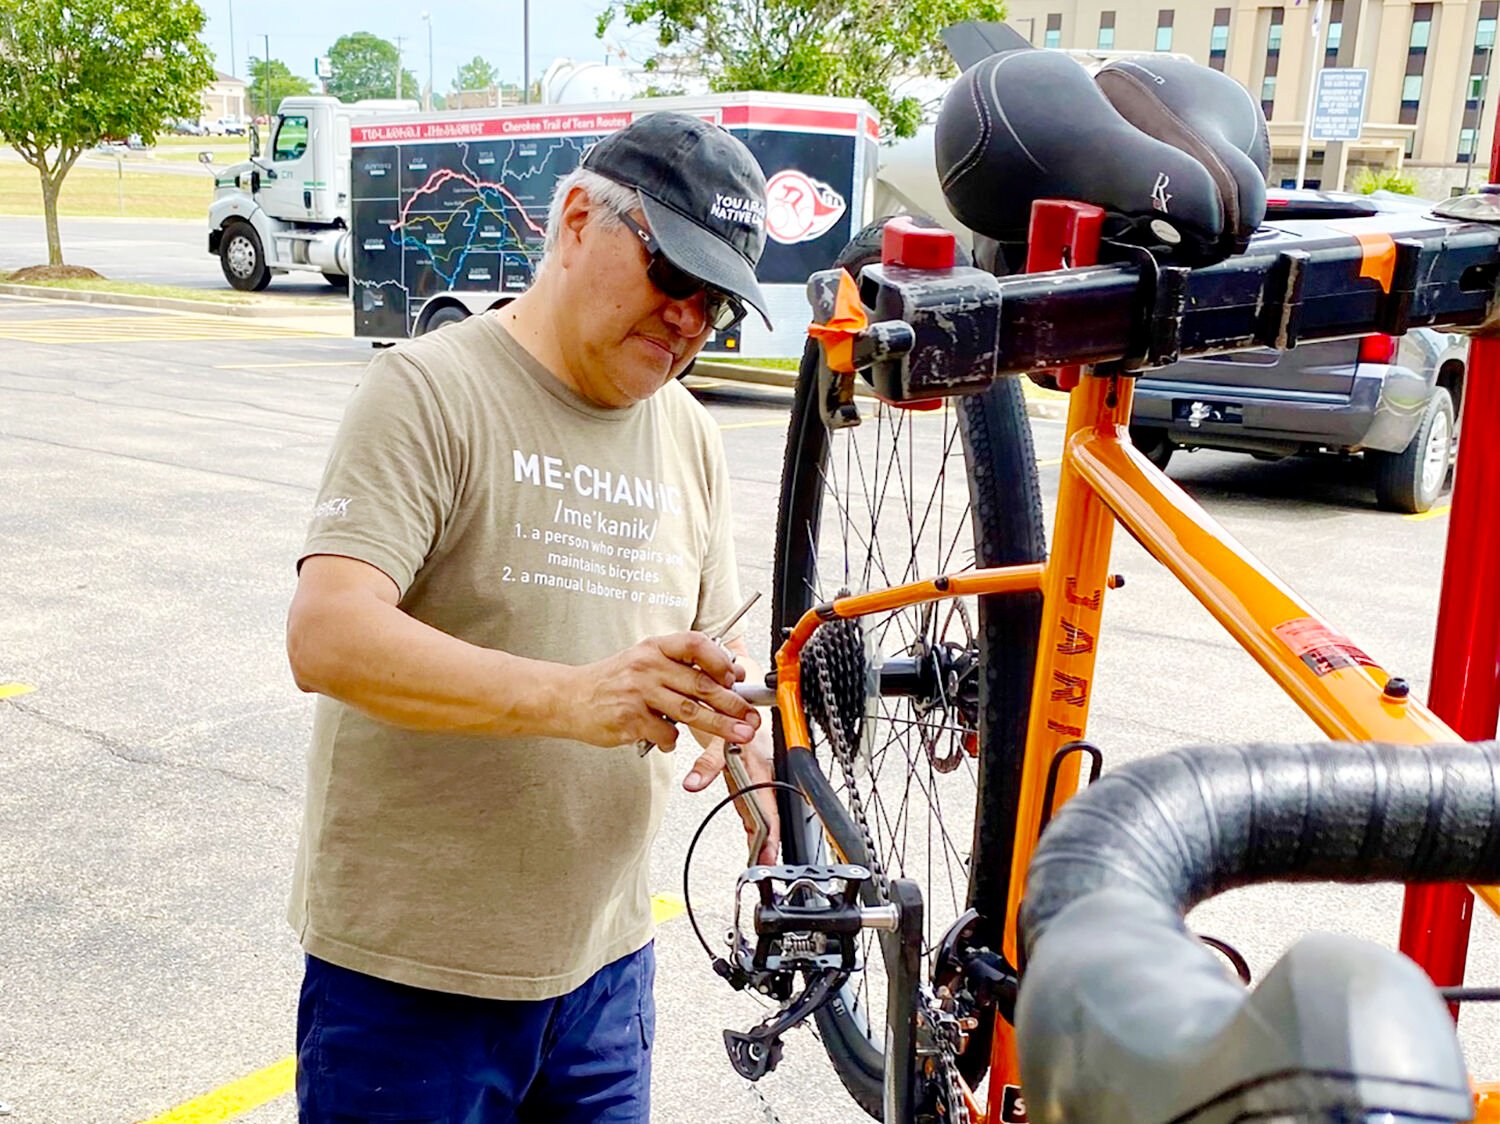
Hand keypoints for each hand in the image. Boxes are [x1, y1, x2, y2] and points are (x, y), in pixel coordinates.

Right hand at [573, 632, 756, 749]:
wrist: (569, 697)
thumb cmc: (610, 681)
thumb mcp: (642, 660)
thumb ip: (676, 666)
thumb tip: (721, 675)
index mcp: (655, 647)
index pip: (696, 644)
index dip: (721, 660)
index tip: (735, 677)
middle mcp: (648, 666)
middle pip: (701, 684)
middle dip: (732, 703)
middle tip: (751, 716)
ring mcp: (639, 692)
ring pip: (690, 712)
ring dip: (719, 726)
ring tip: (738, 735)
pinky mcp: (631, 719)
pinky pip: (666, 734)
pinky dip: (673, 742)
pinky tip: (668, 740)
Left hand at [684, 720, 779, 865]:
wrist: (738, 709)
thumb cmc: (736, 721)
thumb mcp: (719, 743)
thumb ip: (707, 765)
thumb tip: (693, 784)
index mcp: (763, 770)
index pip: (769, 809)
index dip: (770, 834)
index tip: (767, 853)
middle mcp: (764, 777)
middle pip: (770, 816)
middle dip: (769, 842)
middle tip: (764, 863)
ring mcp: (759, 782)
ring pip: (764, 814)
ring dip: (763, 838)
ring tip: (760, 859)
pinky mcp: (751, 783)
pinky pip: (755, 808)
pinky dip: (755, 827)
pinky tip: (754, 843)